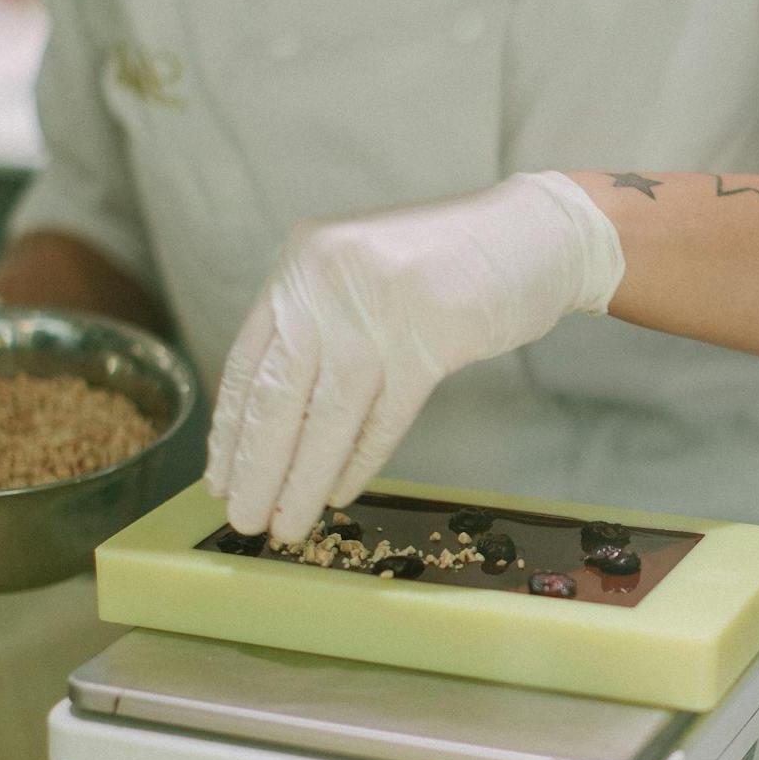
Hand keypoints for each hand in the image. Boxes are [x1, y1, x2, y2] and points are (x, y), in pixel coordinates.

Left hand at [204, 172, 624, 543]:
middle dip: (257, 467)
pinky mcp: (433, 338)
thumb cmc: (450, 259)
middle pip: (280, 394)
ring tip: (285, 526)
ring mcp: (382, 309)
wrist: (538, 233)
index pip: (251, 360)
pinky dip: (360, 461)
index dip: (231, 427)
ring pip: (328, 417)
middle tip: (243, 519)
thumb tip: (274, 415)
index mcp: (305, 262)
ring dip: (302, 480)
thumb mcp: (362, 271)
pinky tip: (340, 492)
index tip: (220, 476)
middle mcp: (331, 280)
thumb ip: (320, 321)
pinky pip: (384, 417)